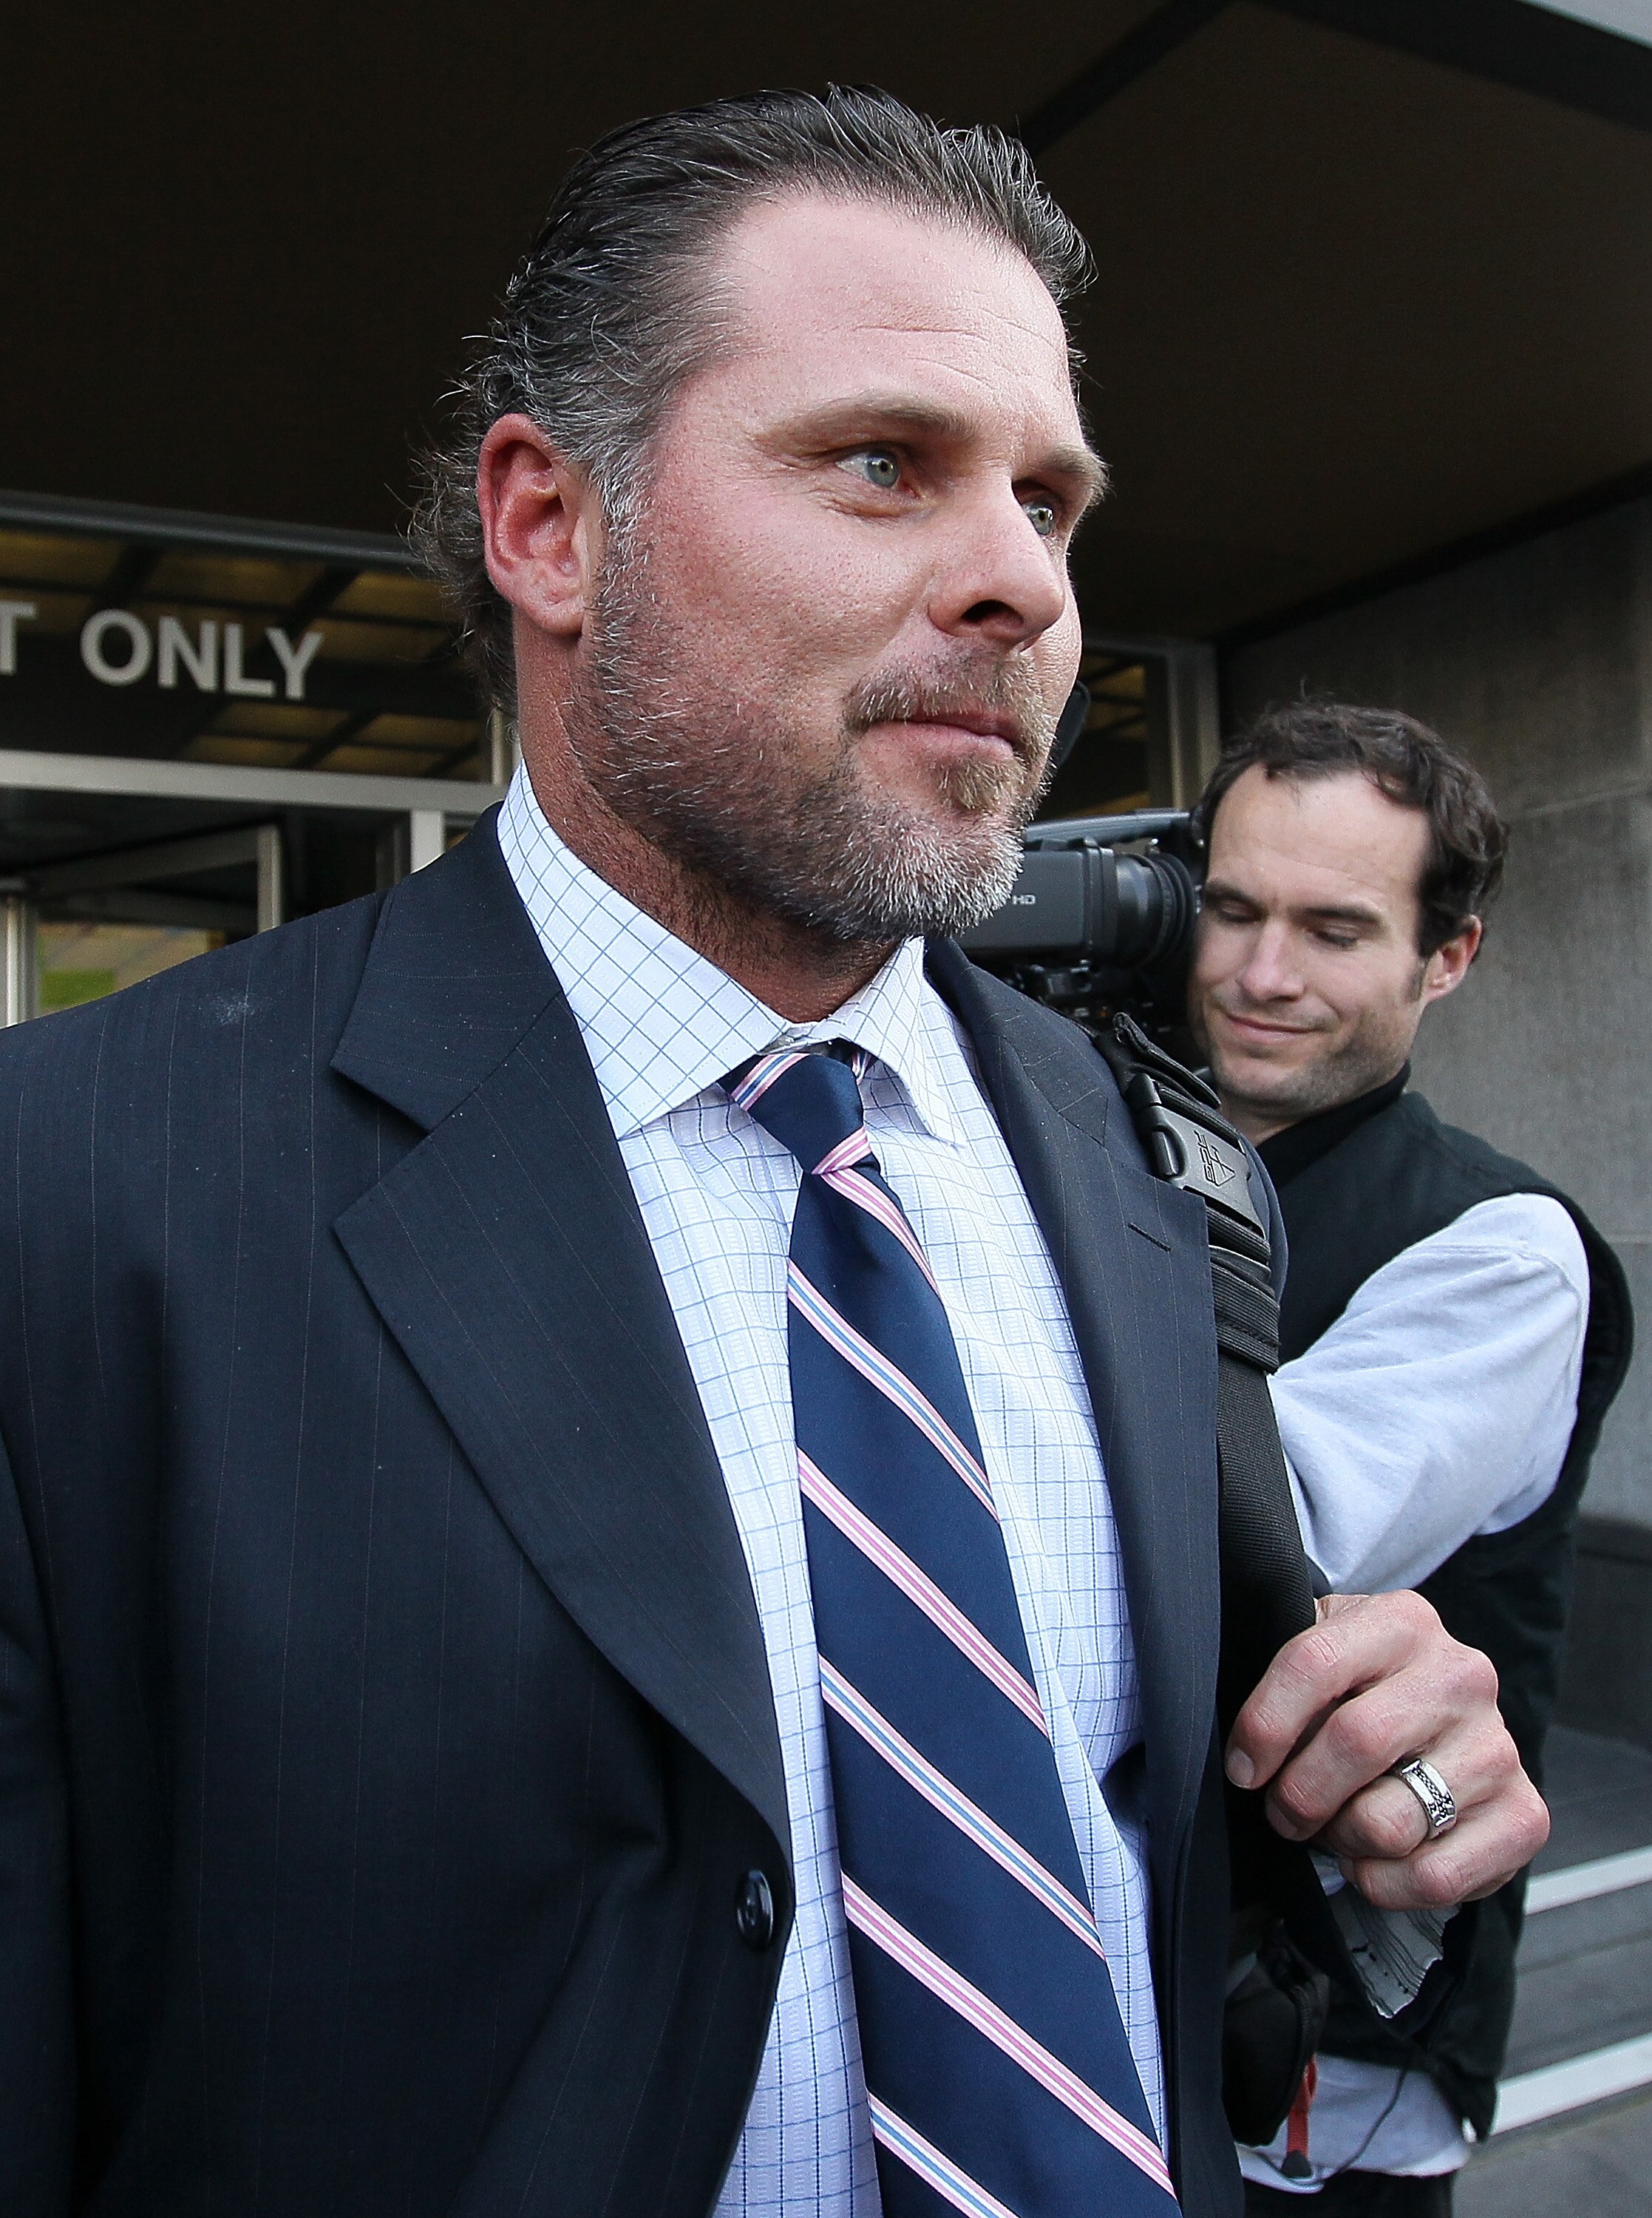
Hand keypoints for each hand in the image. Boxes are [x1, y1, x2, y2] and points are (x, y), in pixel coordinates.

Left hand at [1224, 1591, 1548, 1910]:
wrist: (1444, 1732)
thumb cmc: (1359, 1694)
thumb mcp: (1322, 1657)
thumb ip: (1281, 1672)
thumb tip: (1222, 1724)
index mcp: (1403, 1620)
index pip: (1312, 1662)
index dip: (1263, 1725)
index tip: (1242, 1768)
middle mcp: (1462, 1674)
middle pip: (1353, 1744)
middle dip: (1298, 1795)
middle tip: (1284, 1812)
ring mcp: (1499, 1746)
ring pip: (1388, 1820)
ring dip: (1342, 1841)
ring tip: (1336, 1828)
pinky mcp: (1526, 1815)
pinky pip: (1433, 1876)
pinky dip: (1384, 1884)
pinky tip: (1375, 1862)